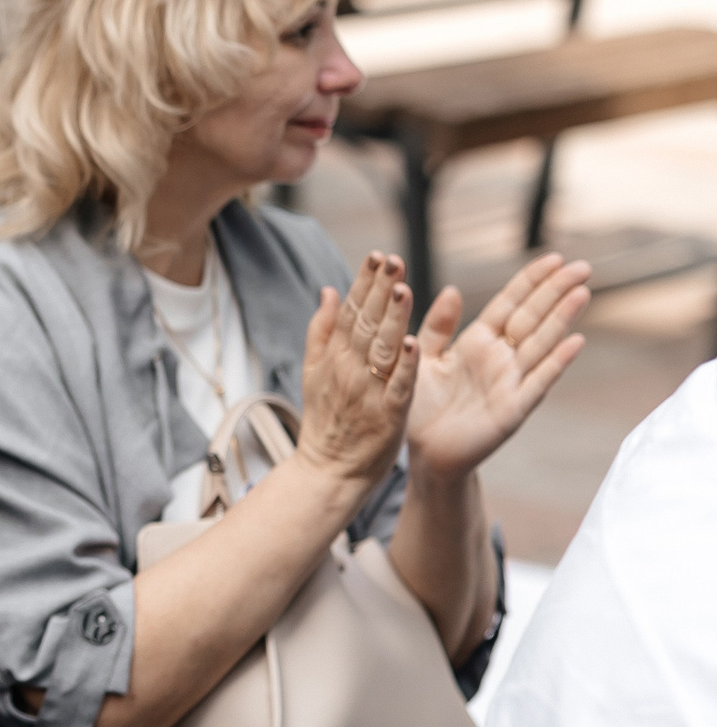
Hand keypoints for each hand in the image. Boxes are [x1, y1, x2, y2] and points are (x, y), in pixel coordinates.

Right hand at [292, 251, 418, 494]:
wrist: (329, 470)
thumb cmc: (326, 420)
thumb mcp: (313, 371)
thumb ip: (321, 330)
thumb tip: (330, 289)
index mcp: (335, 356)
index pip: (351, 312)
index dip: (364, 283)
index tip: (377, 256)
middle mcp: (350, 369)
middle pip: (366, 323)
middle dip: (380, 290)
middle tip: (392, 259)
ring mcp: (369, 391)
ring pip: (382, 348)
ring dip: (393, 318)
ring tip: (403, 289)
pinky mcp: (388, 414)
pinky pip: (399, 386)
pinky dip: (405, 366)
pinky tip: (412, 343)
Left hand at [406, 253, 589, 480]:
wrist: (423, 453)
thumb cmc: (421, 404)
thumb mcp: (421, 357)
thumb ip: (437, 326)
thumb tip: (451, 288)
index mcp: (477, 342)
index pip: (509, 304)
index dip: (530, 281)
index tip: (553, 257)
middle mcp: (500, 358)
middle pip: (532, 317)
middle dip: (555, 291)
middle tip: (582, 265)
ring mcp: (511, 382)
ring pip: (540, 343)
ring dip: (561, 318)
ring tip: (582, 292)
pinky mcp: (513, 408)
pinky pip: (538, 382)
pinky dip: (556, 362)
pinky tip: (576, 341)